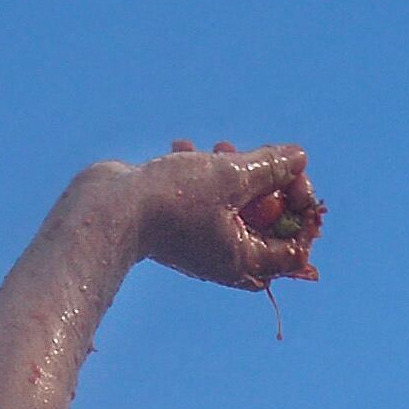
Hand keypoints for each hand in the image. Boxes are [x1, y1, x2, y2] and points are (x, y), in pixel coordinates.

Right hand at [114, 143, 320, 290]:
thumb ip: (268, 167)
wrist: (107, 209)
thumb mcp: (230, 176)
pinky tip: (182, 147)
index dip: (302, 207)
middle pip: (269, 222)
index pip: (296, 245)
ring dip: (232, 171)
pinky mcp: (179, 224)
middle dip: (266, 183)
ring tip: (218, 146)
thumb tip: (299, 158)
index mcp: (246, 262)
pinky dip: (200, 174)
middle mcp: (227, 260)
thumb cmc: (170, 200)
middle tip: (260, 156)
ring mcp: (202, 243)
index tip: (294, 176)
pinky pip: (203, 198)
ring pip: (234, 205)